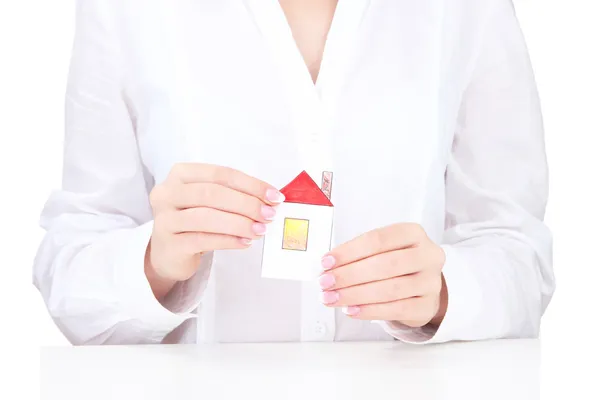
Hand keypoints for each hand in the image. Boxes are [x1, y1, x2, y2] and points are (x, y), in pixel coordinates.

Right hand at [146, 163, 283, 296]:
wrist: (169, 254)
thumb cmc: (194, 222)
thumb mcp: (209, 202)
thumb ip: (233, 195)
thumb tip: (270, 199)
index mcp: (180, 175)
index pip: (219, 174)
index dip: (249, 184)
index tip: (274, 196)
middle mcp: (167, 193)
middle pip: (212, 193)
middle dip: (246, 204)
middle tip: (269, 214)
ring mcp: (164, 219)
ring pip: (206, 217)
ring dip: (239, 223)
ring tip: (260, 230)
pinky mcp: (169, 244)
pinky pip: (202, 240)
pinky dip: (228, 240)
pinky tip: (245, 242)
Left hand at [318, 223, 447, 327]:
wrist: (423, 286)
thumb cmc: (396, 263)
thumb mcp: (383, 250)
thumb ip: (359, 255)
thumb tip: (328, 267)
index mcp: (413, 234)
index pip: (378, 239)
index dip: (349, 251)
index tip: (326, 262)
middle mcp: (427, 256)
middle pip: (384, 265)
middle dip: (349, 275)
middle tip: (325, 283)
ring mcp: (430, 282)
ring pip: (389, 289)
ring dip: (355, 294)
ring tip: (332, 298)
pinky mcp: (427, 306)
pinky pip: (396, 309)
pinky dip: (370, 310)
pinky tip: (351, 310)